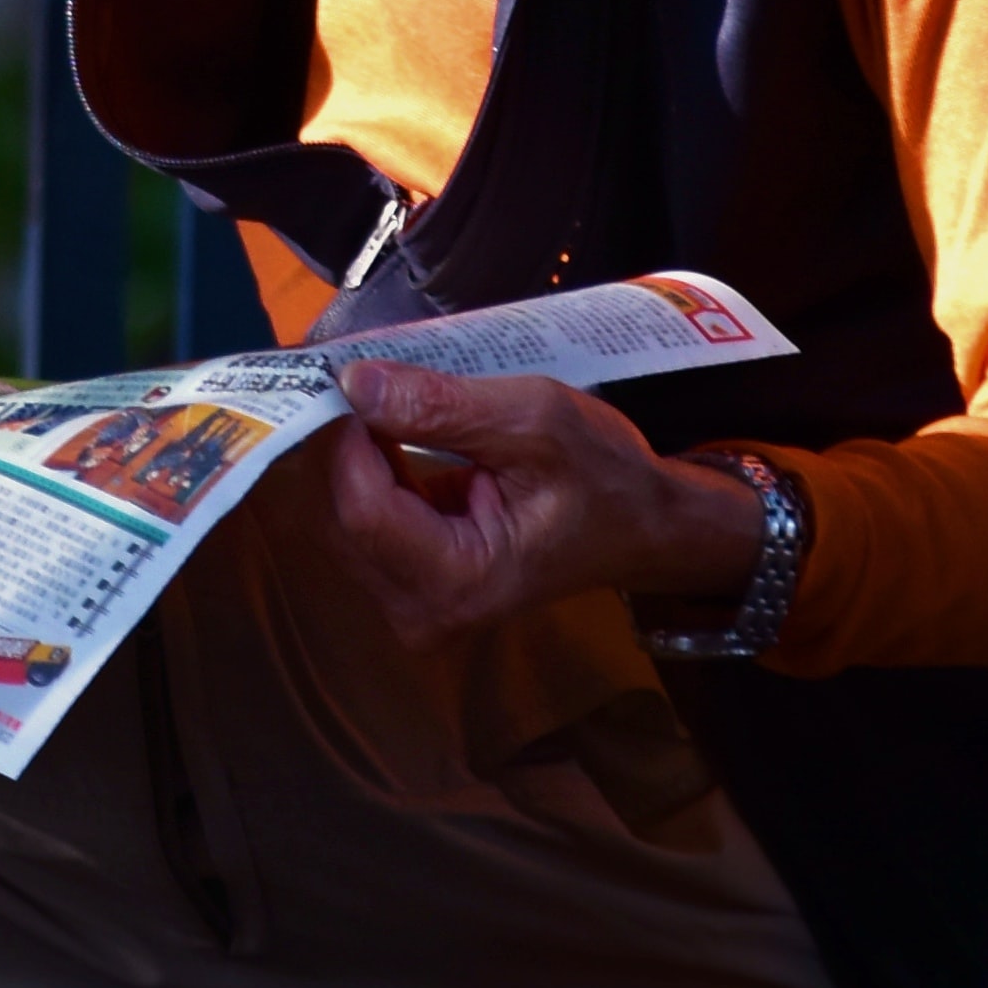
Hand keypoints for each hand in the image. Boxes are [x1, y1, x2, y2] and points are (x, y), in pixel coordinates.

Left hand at [308, 356, 774, 652]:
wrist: (642, 523)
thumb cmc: (604, 476)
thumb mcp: (534, 419)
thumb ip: (441, 406)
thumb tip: (356, 384)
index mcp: (458, 582)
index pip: (361, 507)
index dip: (349, 438)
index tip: (356, 377)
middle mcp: (424, 610)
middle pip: (345, 515)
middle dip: (351, 444)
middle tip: (373, 380)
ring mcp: (416, 603)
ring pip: (348, 515)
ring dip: (361, 454)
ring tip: (395, 404)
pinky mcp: (414, 585)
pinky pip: (368, 520)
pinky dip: (376, 472)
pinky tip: (398, 438)